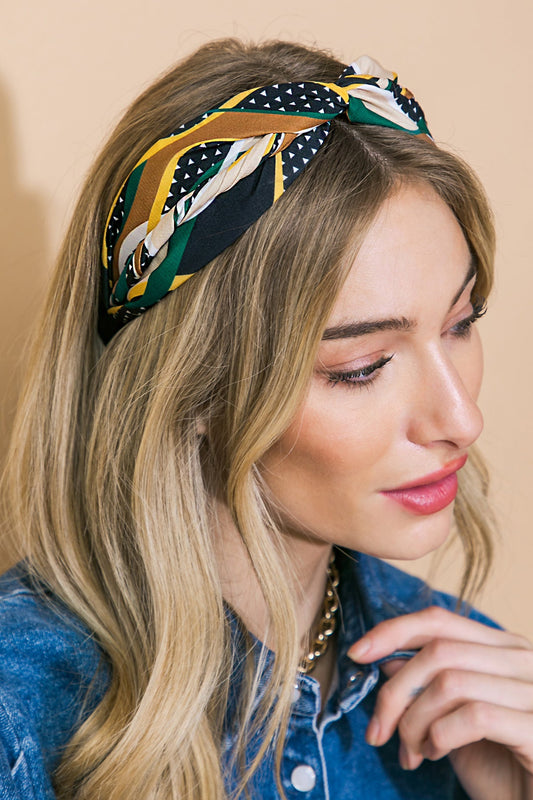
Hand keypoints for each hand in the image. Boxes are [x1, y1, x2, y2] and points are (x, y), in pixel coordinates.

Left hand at [347, 606, 532, 799]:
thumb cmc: (499, 766)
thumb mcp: (452, 718)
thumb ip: (427, 683)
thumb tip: (385, 656)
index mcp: (503, 648)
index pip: (439, 620)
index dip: (393, 631)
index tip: (357, 654)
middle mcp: (523, 660)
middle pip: (438, 651)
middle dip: (396, 692)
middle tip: (378, 732)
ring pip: (450, 683)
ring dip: (414, 721)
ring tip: (411, 752)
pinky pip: (475, 716)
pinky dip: (440, 736)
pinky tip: (434, 755)